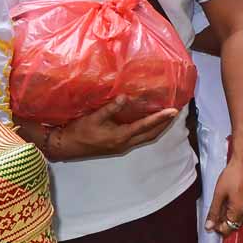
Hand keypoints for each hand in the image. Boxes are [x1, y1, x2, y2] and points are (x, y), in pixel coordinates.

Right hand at [19, 98, 180, 159]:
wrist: (66, 146)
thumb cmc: (78, 131)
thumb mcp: (93, 117)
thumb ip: (110, 107)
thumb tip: (125, 96)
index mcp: (120, 136)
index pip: (145, 126)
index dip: (161, 118)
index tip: (174, 111)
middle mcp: (124, 143)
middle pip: (151, 135)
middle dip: (165, 124)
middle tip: (176, 112)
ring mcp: (121, 146)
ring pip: (146, 138)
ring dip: (158, 128)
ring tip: (167, 116)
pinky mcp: (117, 145)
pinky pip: (139, 138)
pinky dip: (148, 130)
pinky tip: (148, 121)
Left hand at [205, 156, 242, 234]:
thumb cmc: (233, 175)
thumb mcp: (219, 194)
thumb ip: (214, 212)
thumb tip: (209, 227)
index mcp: (239, 212)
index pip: (228, 230)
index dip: (217, 228)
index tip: (211, 221)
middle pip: (235, 225)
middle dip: (224, 221)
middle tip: (216, 211)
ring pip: (240, 218)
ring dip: (231, 215)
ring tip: (223, 202)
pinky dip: (238, 209)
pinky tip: (232, 199)